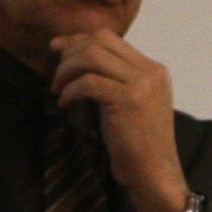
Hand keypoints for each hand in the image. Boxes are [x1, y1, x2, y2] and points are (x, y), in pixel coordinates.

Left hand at [50, 32, 188, 211]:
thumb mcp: (131, 103)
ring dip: (67, 70)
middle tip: (57, 76)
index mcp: (153, 69)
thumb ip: (115, 80)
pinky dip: (70, 91)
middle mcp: (150, 71)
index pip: (110, 38)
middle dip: (70, 54)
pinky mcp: (128, 100)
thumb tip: (79, 58)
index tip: (58, 49)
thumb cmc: (140, 145)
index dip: (79, 40)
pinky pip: (87, 83)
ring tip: (59, 89)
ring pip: (91, 56)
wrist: (154, 172)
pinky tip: (65, 103)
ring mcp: (141, 83)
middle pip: (99, 41)